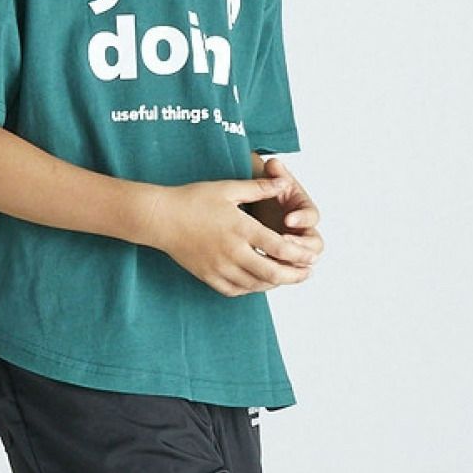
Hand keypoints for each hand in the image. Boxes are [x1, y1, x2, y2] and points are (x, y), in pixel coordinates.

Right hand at [141, 178, 317, 297]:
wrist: (160, 218)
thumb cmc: (193, 199)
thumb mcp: (227, 188)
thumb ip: (258, 187)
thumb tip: (284, 182)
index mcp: (240, 228)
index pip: (278, 247)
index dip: (299, 254)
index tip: (311, 256)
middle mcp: (232, 251)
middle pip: (271, 272)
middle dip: (293, 275)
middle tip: (306, 273)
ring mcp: (219, 267)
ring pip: (255, 285)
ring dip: (274, 283)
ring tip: (286, 278)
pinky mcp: (208, 276)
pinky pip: (236, 290)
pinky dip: (252, 288)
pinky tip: (258, 282)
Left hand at [249, 158, 323, 267]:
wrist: (257, 206)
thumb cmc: (266, 192)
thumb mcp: (269, 181)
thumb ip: (273, 174)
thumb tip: (273, 163)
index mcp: (305, 210)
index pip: (312, 216)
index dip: (302, 218)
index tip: (287, 219)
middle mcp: (306, 230)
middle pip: (315, 245)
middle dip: (302, 246)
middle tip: (284, 244)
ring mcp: (298, 246)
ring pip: (305, 261)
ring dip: (294, 263)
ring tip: (276, 261)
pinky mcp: (287, 260)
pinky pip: (291, 271)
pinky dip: (282, 272)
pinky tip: (267, 270)